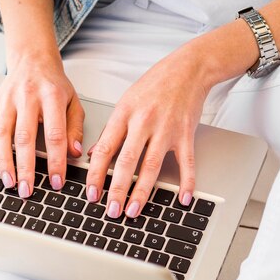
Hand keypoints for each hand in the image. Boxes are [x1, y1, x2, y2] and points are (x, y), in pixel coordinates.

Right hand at [0, 55, 83, 198]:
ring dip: (3, 161)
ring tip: (8, 182)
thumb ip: (74, 128)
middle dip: (25, 167)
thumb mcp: (73, 101)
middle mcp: (27, 97)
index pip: (55, 133)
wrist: (32, 59)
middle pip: (24, 137)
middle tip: (27, 190)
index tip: (56, 180)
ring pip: (2, 134)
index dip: (56, 160)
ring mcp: (8, 101)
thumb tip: (74, 153)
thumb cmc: (54, 84)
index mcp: (51, 96)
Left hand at [85, 38, 212, 218]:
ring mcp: (166, 128)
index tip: (91, 192)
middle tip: (110, 211)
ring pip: (152, 165)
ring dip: (142, 192)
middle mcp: (144, 121)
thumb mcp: (126, 101)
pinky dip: (186, 182)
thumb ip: (112, 129)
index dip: (96, 173)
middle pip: (127, 161)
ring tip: (133, 210)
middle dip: (117, 189)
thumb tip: (96, 153)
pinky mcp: (186, 133)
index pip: (106, 148)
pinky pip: (186, 162)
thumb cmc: (156, 83)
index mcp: (125, 113)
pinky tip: (183, 199)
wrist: (188, 68)